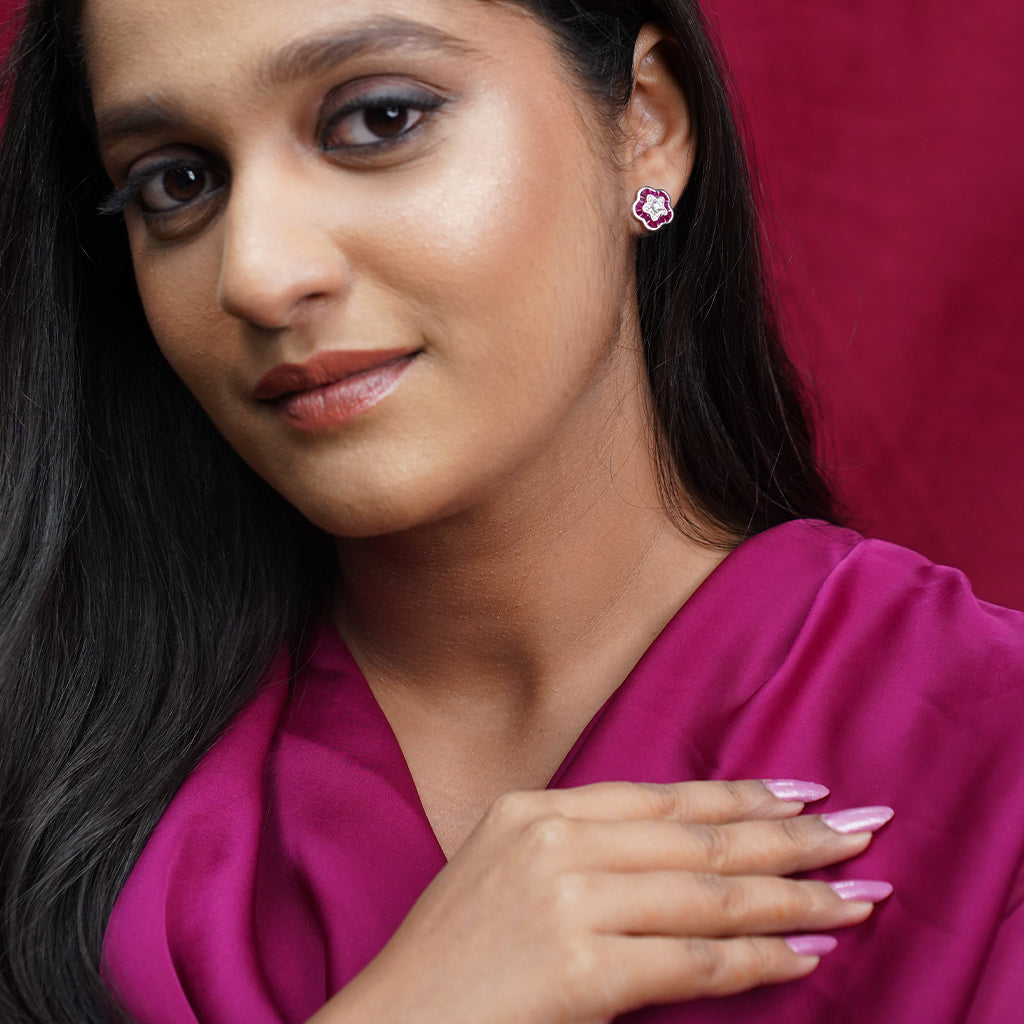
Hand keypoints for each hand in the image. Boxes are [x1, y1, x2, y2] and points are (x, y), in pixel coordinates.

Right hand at [310, 780, 891, 1023]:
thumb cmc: (449, 964)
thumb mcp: (507, 876)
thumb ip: (583, 853)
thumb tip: (683, 855)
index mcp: (533, 808)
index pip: (663, 798)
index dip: (741, 796)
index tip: (804, 795)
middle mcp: (553, 839)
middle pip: (700, 835)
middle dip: (791, 835)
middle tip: (864, 830)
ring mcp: (566, 899)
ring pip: (711, 893)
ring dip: (795, 897)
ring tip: (858, 894)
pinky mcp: (581, 968)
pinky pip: (694, 961)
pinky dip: (757, 958)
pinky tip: (805, 954)